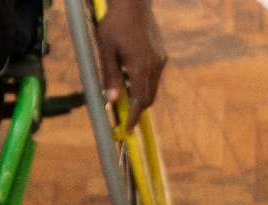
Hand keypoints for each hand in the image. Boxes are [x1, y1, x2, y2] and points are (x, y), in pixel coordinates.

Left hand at [93, 0, 167, 116]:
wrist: (133, 2)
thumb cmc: (115, 23)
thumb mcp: (105, 50)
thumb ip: (109, 76)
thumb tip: (112, 100)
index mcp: (140, 67)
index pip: (140, 101)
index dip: (134, 118)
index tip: (128, 129)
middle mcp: (154, 66)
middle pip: (149, 97)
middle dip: (138, 109)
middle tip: (124, 115)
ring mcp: (160, 59)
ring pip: (153, 87)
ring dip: (140, 95)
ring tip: (124, 93)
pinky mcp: (161, 53)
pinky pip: (154, 75)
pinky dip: (144, 82)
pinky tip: (130, 75)